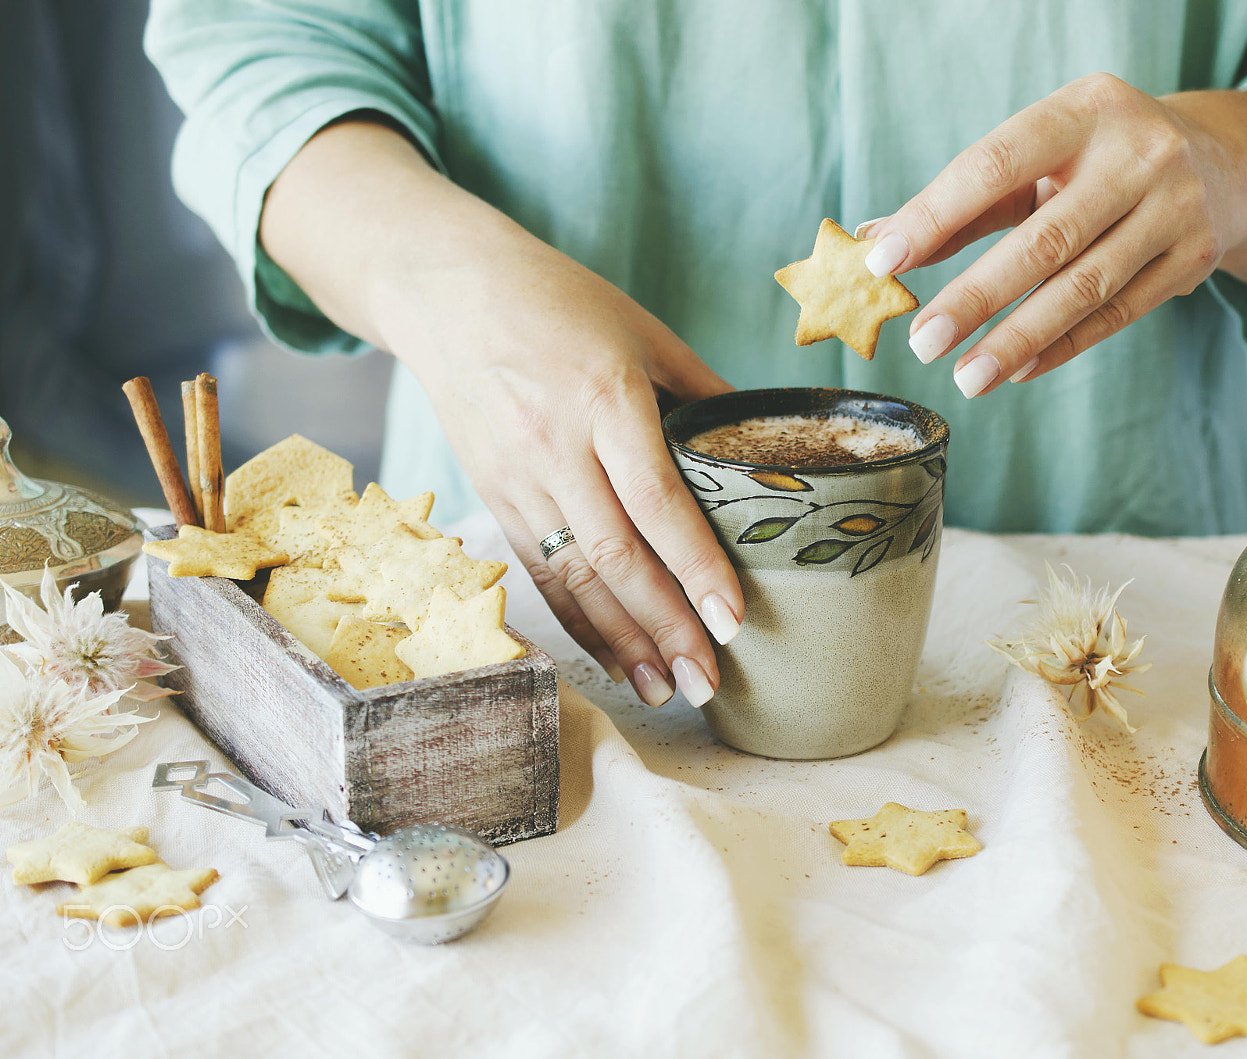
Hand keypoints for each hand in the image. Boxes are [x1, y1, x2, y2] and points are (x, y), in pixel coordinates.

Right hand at [390, 238, 741, 707]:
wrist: (446, 289)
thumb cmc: (559, 301)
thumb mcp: (643, 330)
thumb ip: (701, 392)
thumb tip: (765, 447)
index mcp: (604, 396)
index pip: (657, 500)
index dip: (696, 565)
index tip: (732, 619)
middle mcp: (555, 444)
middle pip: (615, 553)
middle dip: (665, 625)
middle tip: (709, 680)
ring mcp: (515, 475)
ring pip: (573, 574)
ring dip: (621, 640)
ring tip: (666, 688)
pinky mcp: (491, 494)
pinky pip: (538, 570)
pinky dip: (576, 621)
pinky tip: (611, 657)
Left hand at [858, 75, 1246, 396]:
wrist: (1222, 162)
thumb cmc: (1096, 160)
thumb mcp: (1038, 159)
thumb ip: (961, 202)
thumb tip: (873, 244)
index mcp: (1084, 109)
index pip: (994, 165)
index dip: (934, 216)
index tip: (883, 262)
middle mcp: (1138, 152)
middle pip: (1043, 239)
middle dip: (975, 297)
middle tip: (923, 343)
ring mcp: (1176, 207)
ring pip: (1084, 288)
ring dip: (1017, 340)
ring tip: (965, 377)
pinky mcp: (1196, 258)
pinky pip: (1117, 315)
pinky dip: (1062, 347)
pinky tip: (1016, 371)